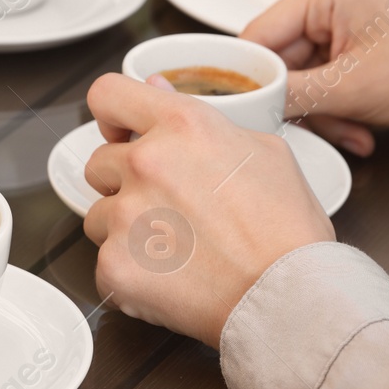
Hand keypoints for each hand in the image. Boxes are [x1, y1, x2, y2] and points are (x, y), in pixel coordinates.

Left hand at [81, 74, 333, 344]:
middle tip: (169, 209)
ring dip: (125, 229)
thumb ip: (199, 118)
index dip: (111, 115)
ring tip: (174, 248)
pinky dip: (129, 271)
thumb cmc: (287, 229)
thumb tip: (156, 89)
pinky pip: (104, 261)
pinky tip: (170, 278)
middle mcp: (146, 163)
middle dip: (125, 183)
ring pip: (98, 214)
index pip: (107, 94)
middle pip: (99, 163)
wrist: (289, 299)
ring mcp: (125, 215)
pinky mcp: (115, 264)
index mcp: (181, 126)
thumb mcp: (264, 151)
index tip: (121, 134)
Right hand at [240, 0, 388, 154]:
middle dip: (297, 103)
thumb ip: (287, 93)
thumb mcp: (349, 90)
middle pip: (277, 60)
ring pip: (298, 79)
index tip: (247, 114)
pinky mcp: (348, 49)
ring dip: (320, 115)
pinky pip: (319, 85)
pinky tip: (359, 130)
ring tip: (352, 132)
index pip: (258, 36)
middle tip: (312, 131)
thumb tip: (240, 102)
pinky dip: (334, 112)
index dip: (250, 79)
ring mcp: (338, 24)